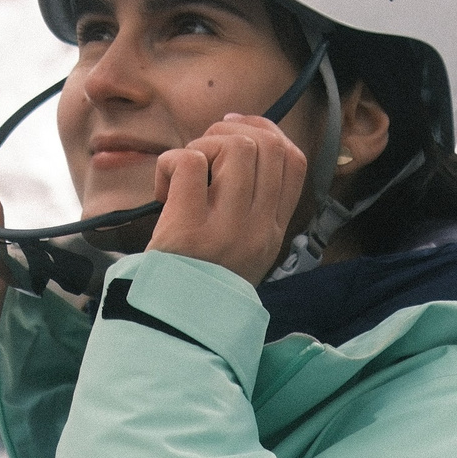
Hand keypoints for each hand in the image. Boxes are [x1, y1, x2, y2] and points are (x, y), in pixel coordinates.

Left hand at [146, 115, 308, 285]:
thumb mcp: (243, 250)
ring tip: (183, 174)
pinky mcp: (189, 227)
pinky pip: (189, 163)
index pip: (294, 162)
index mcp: (273, 230)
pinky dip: (170, 164)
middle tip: (204, 151)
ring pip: (234, 147)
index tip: (238, 130)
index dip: (269, 132)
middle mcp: (258, 227)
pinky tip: (162, 191)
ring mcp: (227, 228)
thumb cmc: (200, 281)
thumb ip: (250, 205)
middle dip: (232, 132)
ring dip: (203, 145)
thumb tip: (237, 142)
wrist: (174, 327)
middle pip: (268, 146)